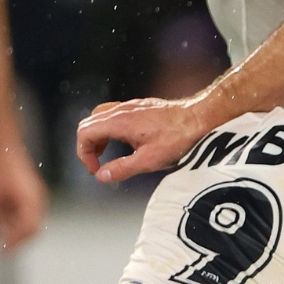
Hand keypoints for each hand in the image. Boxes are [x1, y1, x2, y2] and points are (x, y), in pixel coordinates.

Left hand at [0, 143, 47, 250]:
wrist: (1, 145)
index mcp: (30, 201)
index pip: (28, 229)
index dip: (17, 242)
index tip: (5, 250)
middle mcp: (37, 199)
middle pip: (34, 227)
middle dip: (20, 238)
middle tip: (6, 247)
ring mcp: (35, 194)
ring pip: (31, 219)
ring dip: (18, 227)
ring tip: (1, 232)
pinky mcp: (30, 189)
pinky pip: (28, 209)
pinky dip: (17, 218)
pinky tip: (3, 219)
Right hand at [76, 96, 212, 183]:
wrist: (200, 118)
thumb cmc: (178, 138)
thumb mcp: (149, 160)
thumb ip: (122, 169)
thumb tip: (101, 176)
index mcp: (120, 122)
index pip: (85, 133)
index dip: (83, 154)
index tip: (95, 170)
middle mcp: (122, 110)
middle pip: (89, 123)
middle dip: (87, 146)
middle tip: (97, 164)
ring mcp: (131, 106)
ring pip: (100, 117)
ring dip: (98, 137)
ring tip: (106, 154)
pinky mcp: (140, 107)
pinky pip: (114, 115)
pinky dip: (109, 129)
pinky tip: (123, 143)